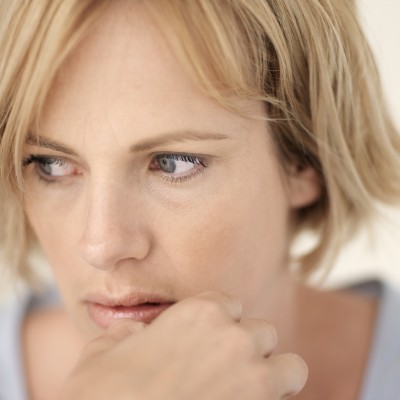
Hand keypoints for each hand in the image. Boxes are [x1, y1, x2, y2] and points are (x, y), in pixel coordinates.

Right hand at [59, 292, 307, 399]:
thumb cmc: (102, 397)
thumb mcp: (101, 354)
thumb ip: (125, 334)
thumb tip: (132, 332)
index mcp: (199, 313)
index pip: (229, 304)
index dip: (219, 322)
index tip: (208, 342)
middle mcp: (233, 339)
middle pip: (263, 332)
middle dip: (249, 348)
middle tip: (227, 371)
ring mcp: (255, 380)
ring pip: (290, 367)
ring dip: (276, 377)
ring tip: (251, 391)